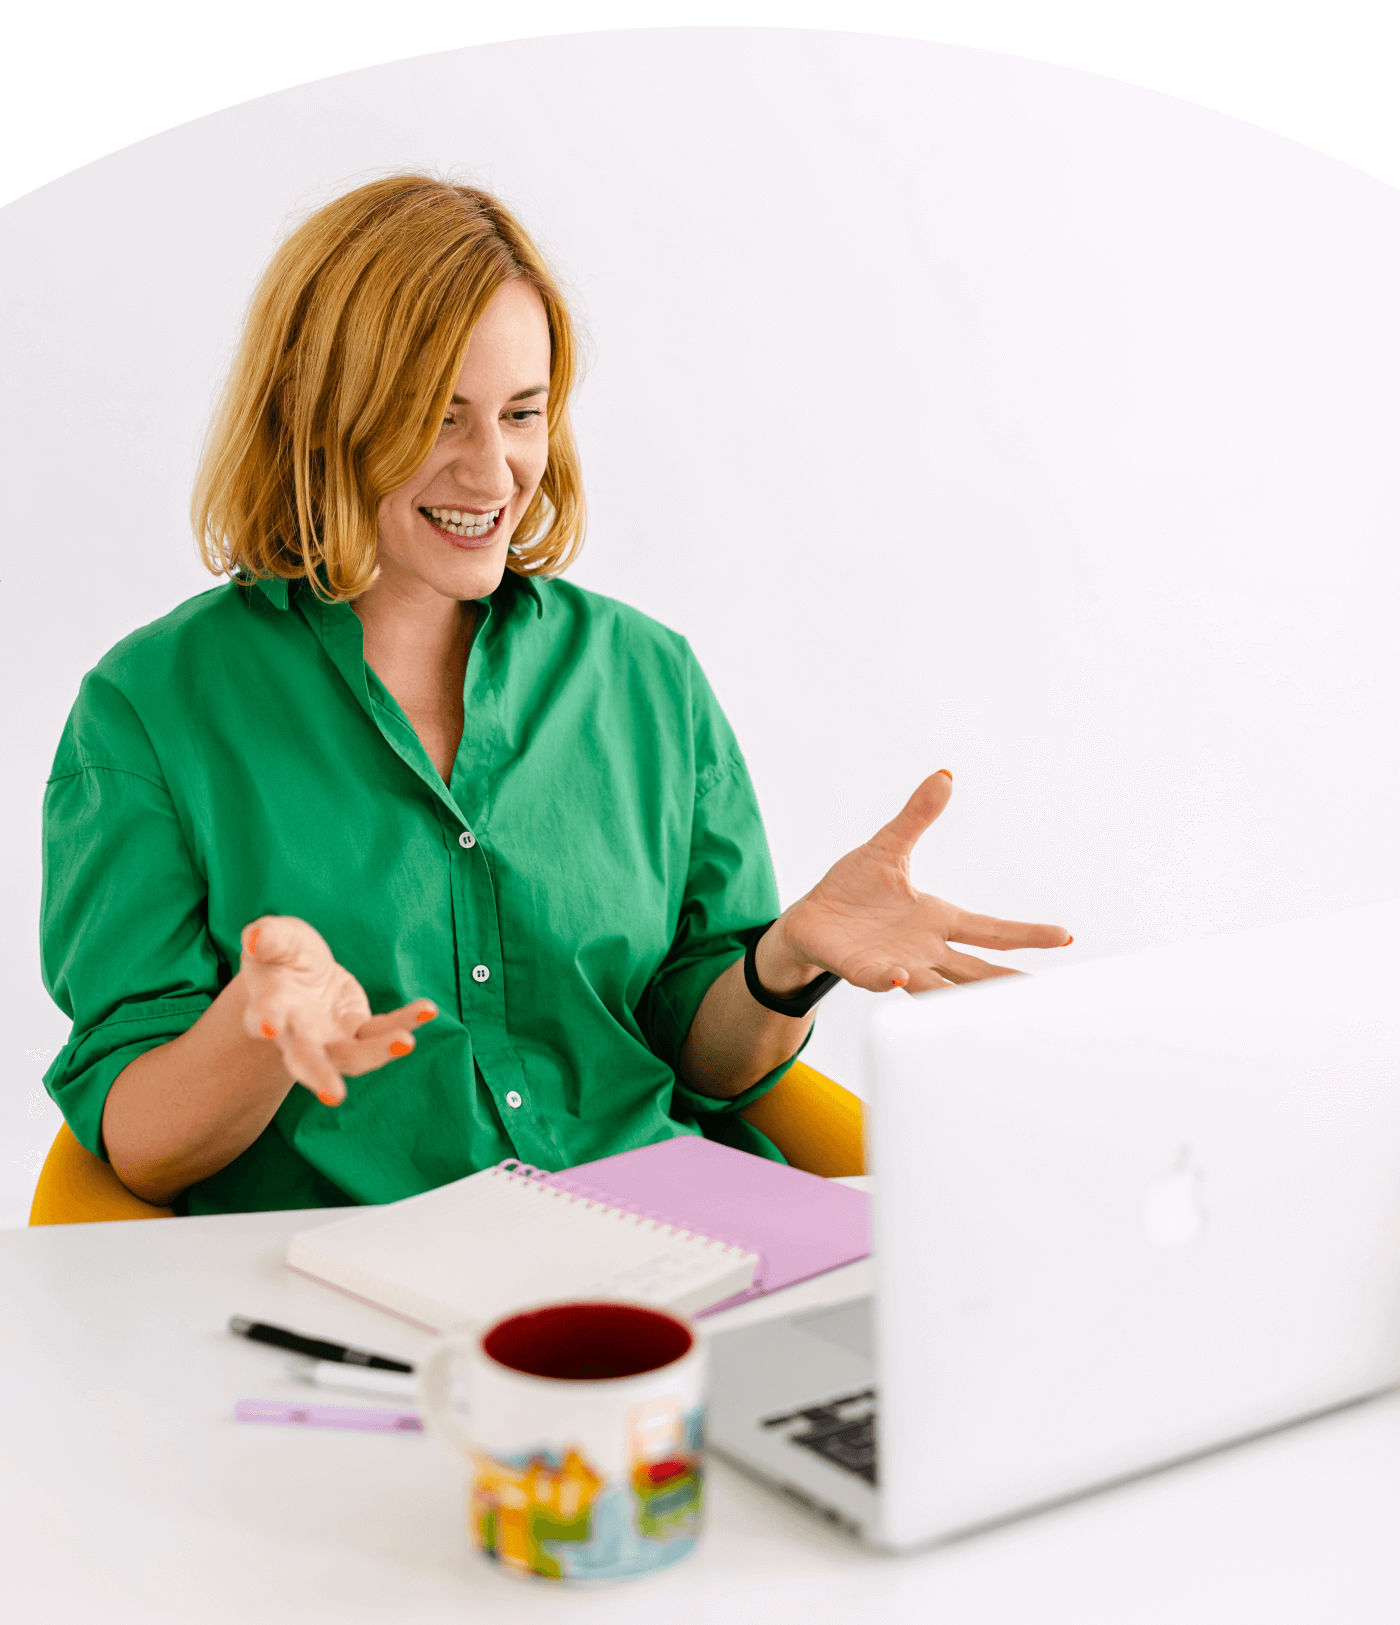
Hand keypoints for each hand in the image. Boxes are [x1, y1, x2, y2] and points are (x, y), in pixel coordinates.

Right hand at [239, 916, 436, 1105]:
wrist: (300, 974)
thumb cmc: (281, 956)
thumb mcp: (274, 939)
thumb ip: (266, 937)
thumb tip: (255, 938)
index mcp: (270, 1007)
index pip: (264, 1017)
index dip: (265, 1021)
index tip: (269, 1026)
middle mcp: (298, 1033)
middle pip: (305, 1060)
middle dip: (318, 1076)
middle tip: (334, 1095)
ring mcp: (330, 1038)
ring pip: (351, 1057)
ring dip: (377, 1053)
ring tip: (405, 1042)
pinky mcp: (358, 1030)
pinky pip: (382, 1031)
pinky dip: (405, 1022)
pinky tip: (427, 1010)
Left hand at [759, 772, 1071, 995]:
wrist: (809, 918)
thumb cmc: (852, 889)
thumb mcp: (888, 847)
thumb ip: (917, 817)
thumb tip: (943, 775)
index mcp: (936, 919)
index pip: (990, 930)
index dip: (1026, 934)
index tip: (1065, 938)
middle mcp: (924, 948)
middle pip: (974, 970)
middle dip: (1005, 981)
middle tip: (1040, 994)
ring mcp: (894, 963)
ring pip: (933, 984)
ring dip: (953, 990)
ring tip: (981, 1000)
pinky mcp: (861, 969)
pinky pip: (879, 978)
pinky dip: (890, 979)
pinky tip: (901, 976)